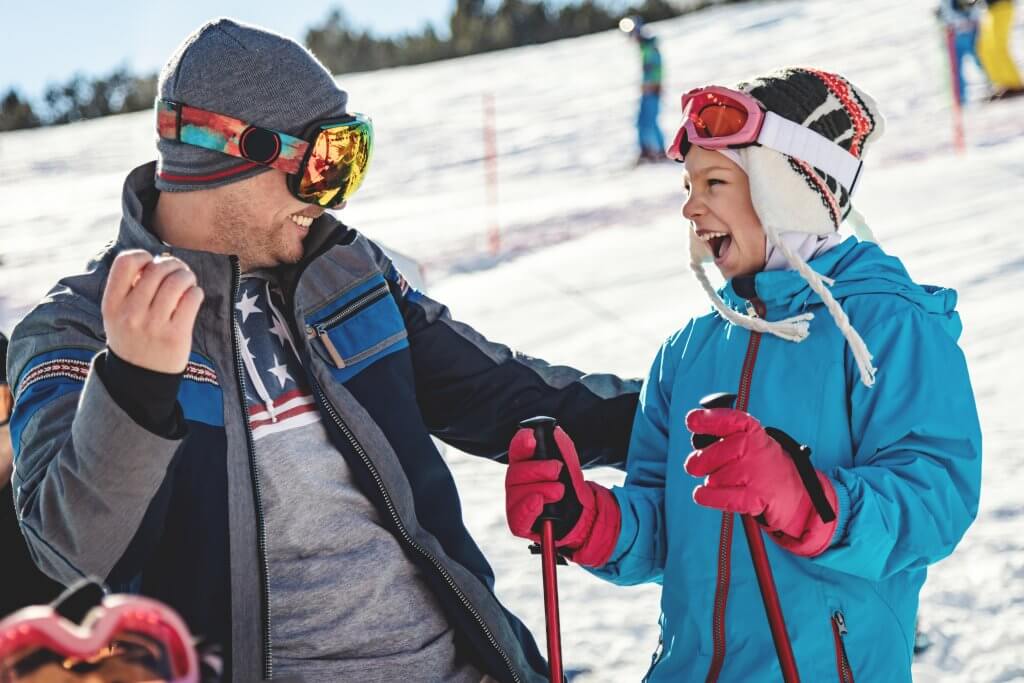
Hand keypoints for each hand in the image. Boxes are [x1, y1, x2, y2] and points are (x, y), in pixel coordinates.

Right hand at [101, 251, 203, 373]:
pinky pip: (192, 298)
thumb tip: (158, 260)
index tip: (152, 265)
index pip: (126, 262)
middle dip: (173, 265)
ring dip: (187, 276)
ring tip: (188, 282)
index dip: (144, 256)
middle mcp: (130, 313)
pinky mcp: (175, 335)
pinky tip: (193, 297)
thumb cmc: (133, 337)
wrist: (140, 378)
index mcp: (112, 304)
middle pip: (157, 269)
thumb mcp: (117, 314)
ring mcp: (153, 325)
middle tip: (179, 272)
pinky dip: (196, 292)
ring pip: (177, 281)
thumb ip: (129, 288)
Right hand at [505, 425, 620, 566]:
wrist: (579, 517)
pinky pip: (518, 516)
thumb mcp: (570, 466)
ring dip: (542, 489)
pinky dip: (529, 507)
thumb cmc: (569, 488)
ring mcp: (515, 503)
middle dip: (538, 469)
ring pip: (518, 493)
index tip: (532, 438)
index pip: (517, 450)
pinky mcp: (519, 523)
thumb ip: (563, 449)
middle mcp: (516, 483)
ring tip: (559, 491)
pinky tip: (538, 502)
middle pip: (516, 472)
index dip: (522, 443)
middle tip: (557, 469)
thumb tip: (556, 432)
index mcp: (525, 464)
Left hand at [684, 408, 837, 556]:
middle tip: (695, 466)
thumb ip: (725, 438)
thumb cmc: (763, 467)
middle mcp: (757, 449)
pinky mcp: (758, 498)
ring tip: (727, 482)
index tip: (692, 420)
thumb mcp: (750, 444)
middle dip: (700, 461)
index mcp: (754, 432)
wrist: (798, 495)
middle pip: (715, 453)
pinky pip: (724, 497)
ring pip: (716, 478)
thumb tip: (695, 441)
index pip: (731, 420)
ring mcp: (759, 474)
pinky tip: (700, 494)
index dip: (709, 419)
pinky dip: (708, 497)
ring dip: (713, 482)